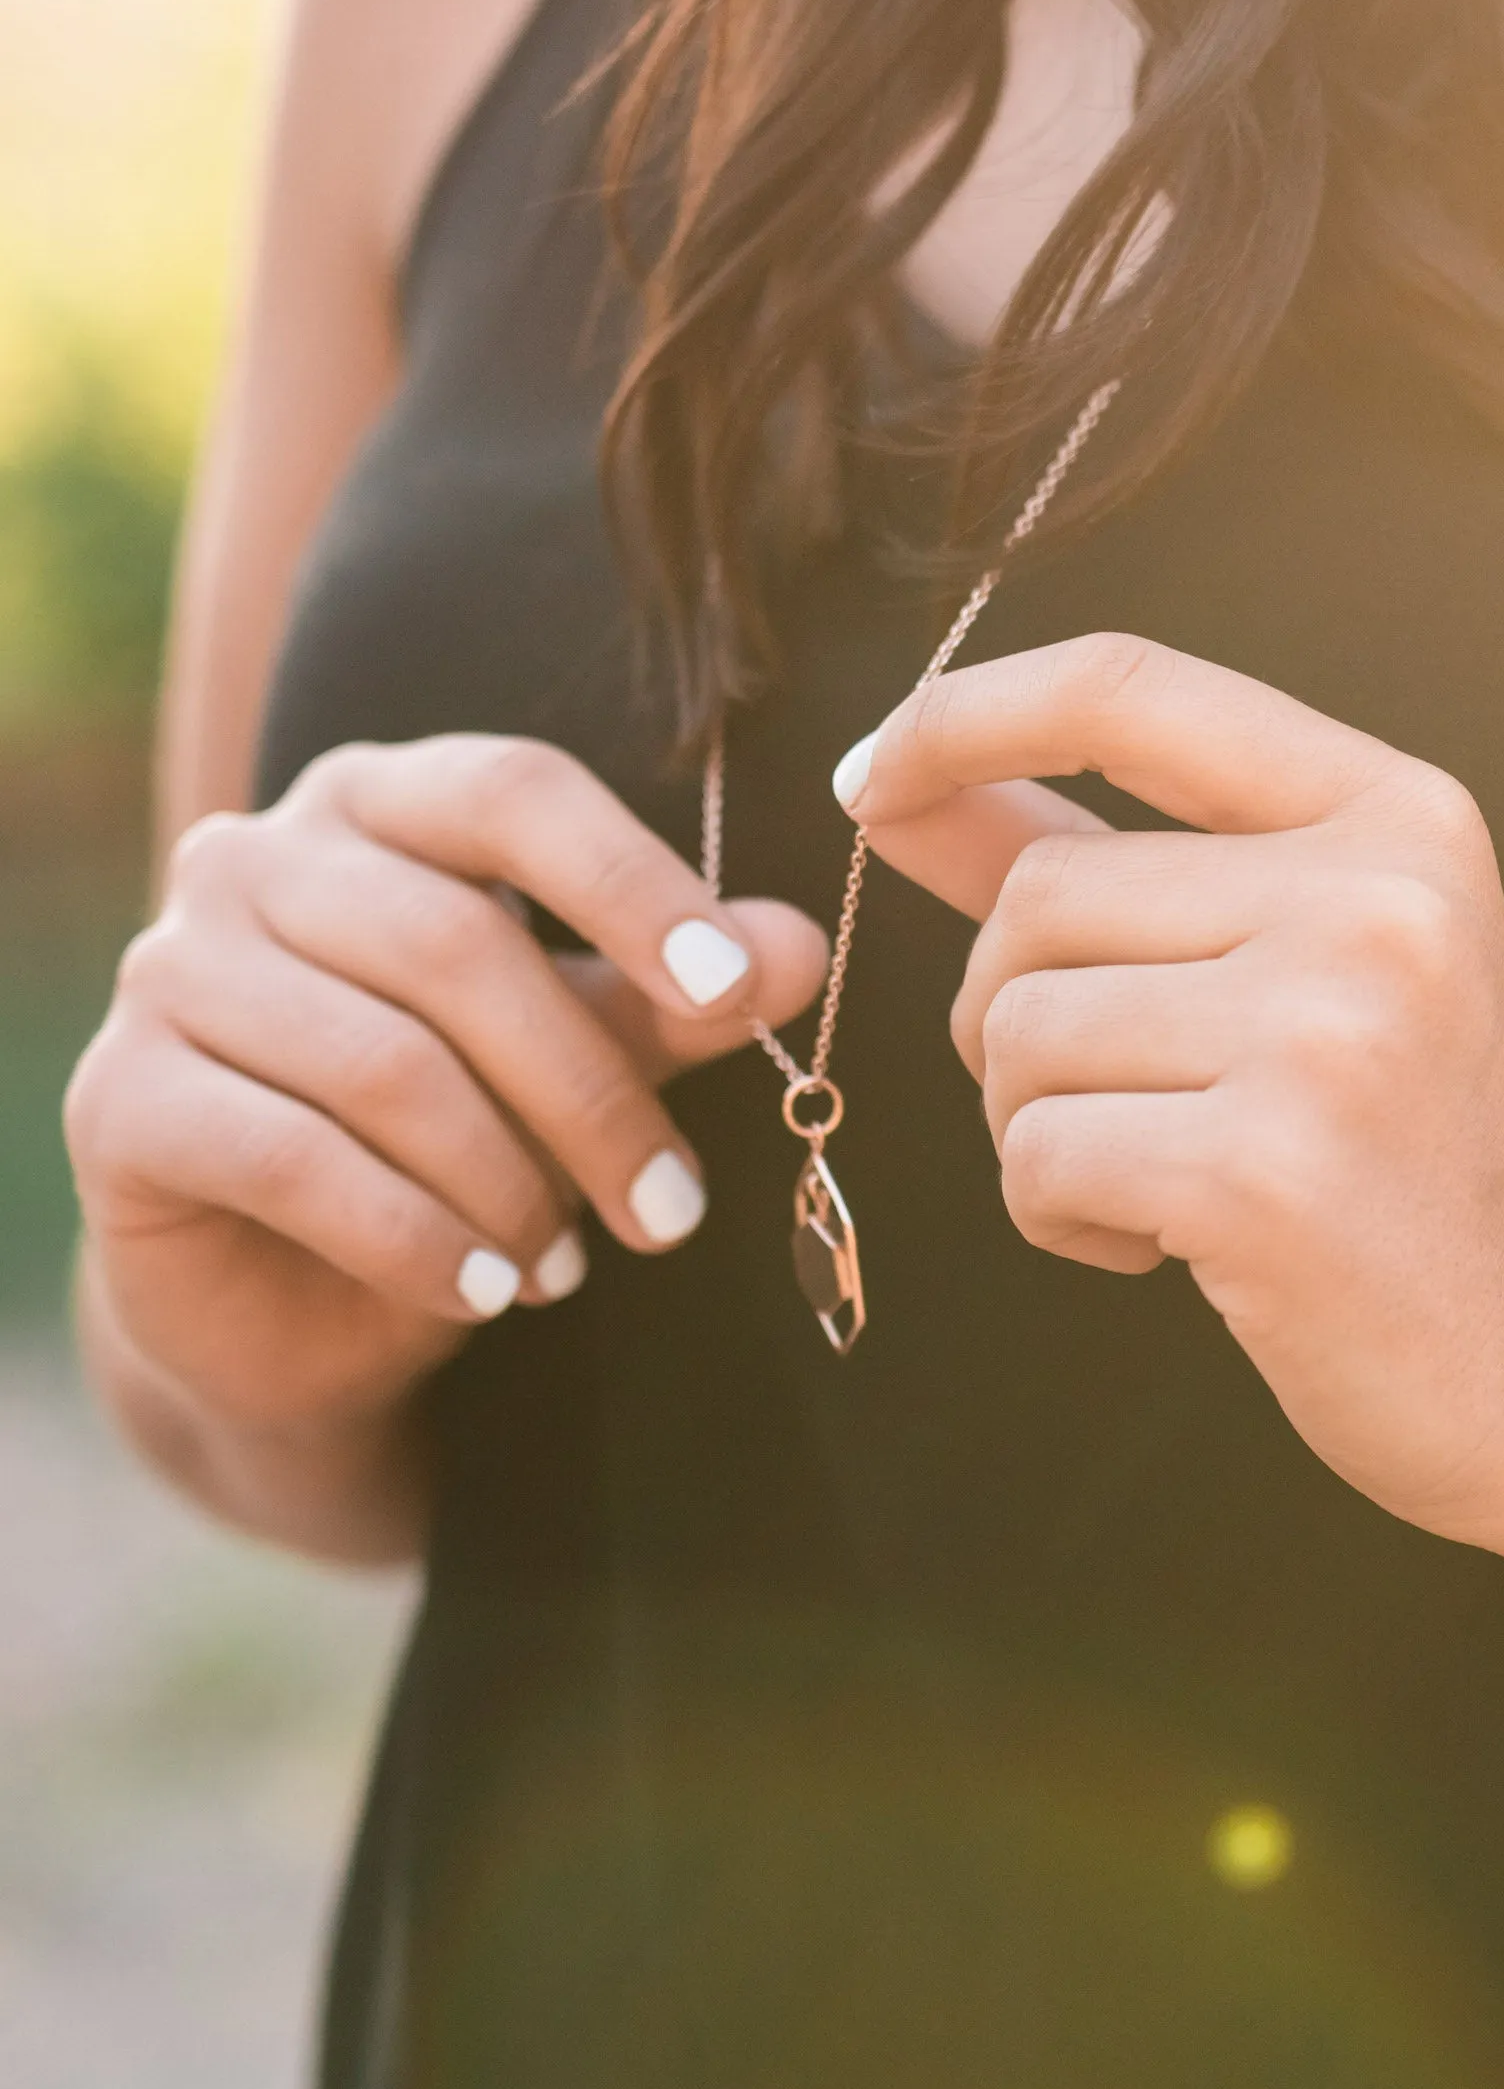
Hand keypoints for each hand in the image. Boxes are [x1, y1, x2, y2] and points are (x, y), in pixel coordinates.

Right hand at [65, 734, 824, 1451]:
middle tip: (673, 1210)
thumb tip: (799, 951)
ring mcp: (169, 970)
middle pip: (461, 943)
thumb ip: (673, 997)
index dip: (632, 885)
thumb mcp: (582, 1055)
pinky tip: (487, 1291)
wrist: (295, 1296)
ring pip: (385, 1063)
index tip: (738, 989)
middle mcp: (257, 857)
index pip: (514, 793)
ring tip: (572, 1263)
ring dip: (508, 1180)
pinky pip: (293, 1160)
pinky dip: (415, 1236)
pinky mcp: (120, 1099)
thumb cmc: (457, 1134)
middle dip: (592, 1092)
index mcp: (383, 802)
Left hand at [840, 633, 1503, 1600]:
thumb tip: (902, 787)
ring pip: (1016, 1032)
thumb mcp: (1306, 959)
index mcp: (1397, 813)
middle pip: (1039, 899)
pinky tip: (1173, 1243)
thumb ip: (1113, 862)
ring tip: (1170, 1174)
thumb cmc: (1416, 1154)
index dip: (963, 712)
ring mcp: (1324, 1032)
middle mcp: (1373, 898)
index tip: (873, 778)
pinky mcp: (1260, 1172)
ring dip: (1040, 1126)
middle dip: (1013, 1012)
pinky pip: (1034, 1156)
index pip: (1128, 687)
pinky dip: (1060, 1214)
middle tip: (1122, 1098)